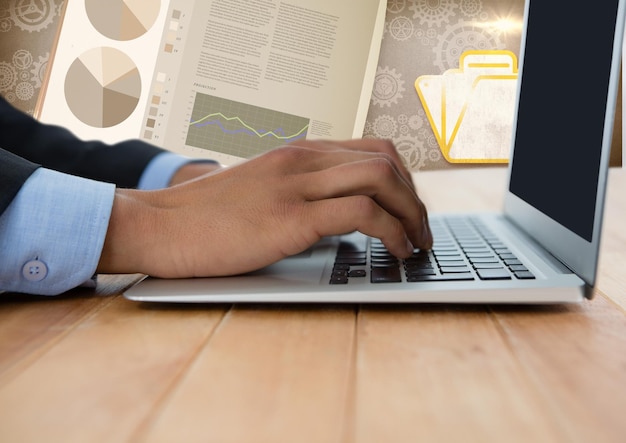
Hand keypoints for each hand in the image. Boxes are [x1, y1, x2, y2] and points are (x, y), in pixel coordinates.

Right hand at [97, 139, 431, 277]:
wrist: (161, 225)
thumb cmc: (208, 217)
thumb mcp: (262, 191)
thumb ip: (301, 192)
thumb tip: (341, 213)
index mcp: (298, 153)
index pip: (374, 149)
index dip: (405, 179)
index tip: (411, 209)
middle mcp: (303, 160)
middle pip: (387, 161)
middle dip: (417, 198)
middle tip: (423, 230)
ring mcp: (297, 185)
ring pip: (382, 180)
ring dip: (413, 214)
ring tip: (418, 243)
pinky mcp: (291, 217)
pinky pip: (362, 214)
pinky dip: (392, 232)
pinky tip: (395, 252)